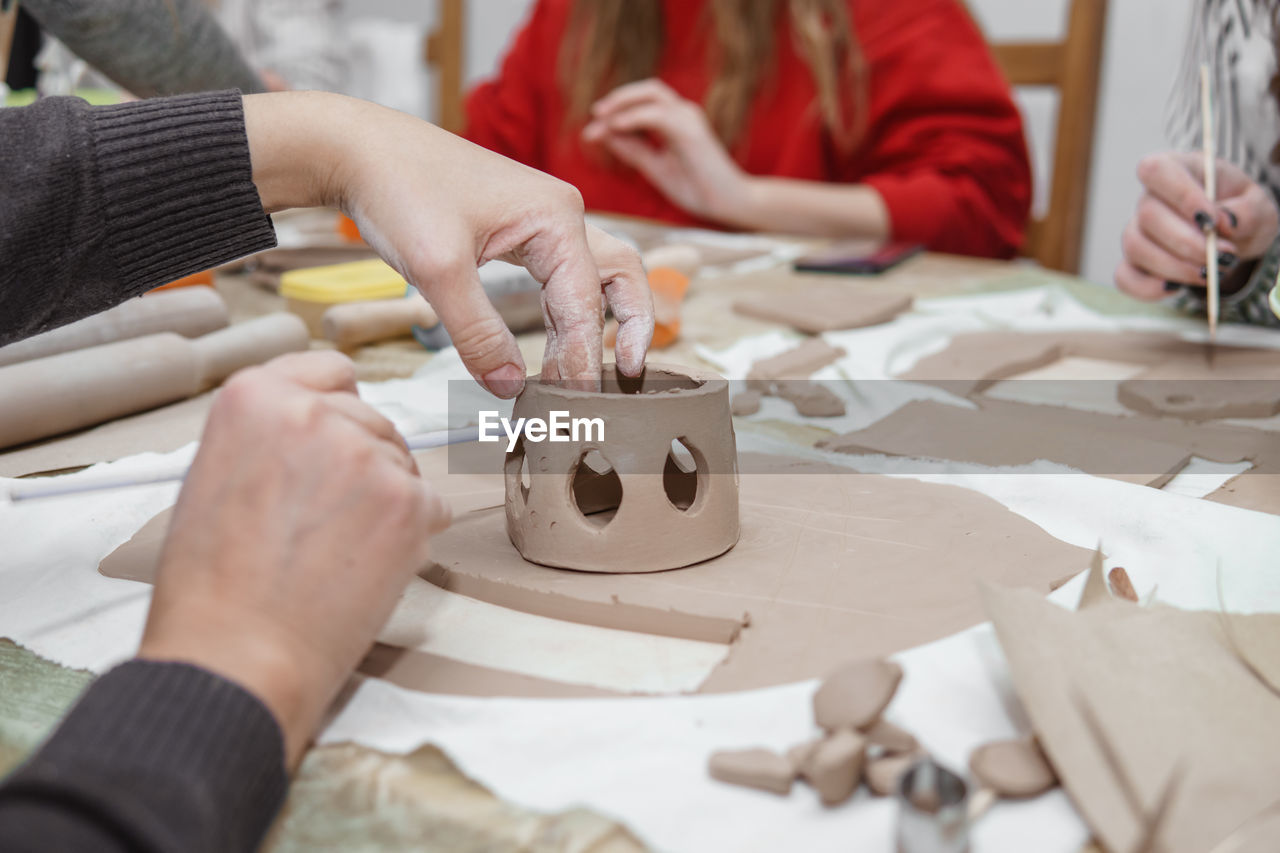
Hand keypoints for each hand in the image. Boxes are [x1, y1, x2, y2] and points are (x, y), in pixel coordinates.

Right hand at [138, 352, 451, 766]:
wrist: (237, 653)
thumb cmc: (214, 583)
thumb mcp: (217, 473)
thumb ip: (270, 435)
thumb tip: (319, 428)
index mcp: (255, 396)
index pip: (331, 372)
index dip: (337, 410)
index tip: (333, 441)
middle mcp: (314, 412)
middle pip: (373, 420)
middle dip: (362, 463)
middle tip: (325, 523)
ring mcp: (366, 455)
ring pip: (403, 463)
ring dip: (387, 500)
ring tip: (337, 552)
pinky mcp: (409, 501)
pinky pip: (432, 505)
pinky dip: (411, 536)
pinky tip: (367, 567)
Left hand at [243, 92, 653, 394]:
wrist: (360, 151)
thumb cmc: (399, 191)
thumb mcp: (437, 271)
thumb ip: (477, 334)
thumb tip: (510, 388)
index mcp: (555, 216)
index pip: (585, 302)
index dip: (582, 358)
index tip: (574, 402)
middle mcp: (561, 214)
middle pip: (621, 278)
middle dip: (632, 328)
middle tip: (628, 379)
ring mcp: (543, 219)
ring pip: (596, 277)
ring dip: (598, 324)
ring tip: (590, 375)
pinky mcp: (520, 229)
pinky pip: (561, 276)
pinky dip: (567, 313)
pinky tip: (556, 346)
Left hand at [582, 79, 750, 222]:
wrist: (729, 204)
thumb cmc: (697, 188)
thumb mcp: (655, 167)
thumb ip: (633, 150)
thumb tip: (606, 135)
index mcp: (675, 122)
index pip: (641, 106)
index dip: (614, 113)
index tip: (591, 132)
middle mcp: (683, 114)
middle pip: (647, 90)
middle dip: (618, 97)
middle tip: (596, 113)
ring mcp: (688, 119)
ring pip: (651, 94)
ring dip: (623, 102)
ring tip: (602, 116)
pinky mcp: (691, 130)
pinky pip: (658, 114)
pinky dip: (635, 116)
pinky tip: (617, 126)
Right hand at [1115, 151, 1278, 300]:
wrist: (1234, 241)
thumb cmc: (1241, 213)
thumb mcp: (1259, 206)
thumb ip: (1247, 211)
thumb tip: (1223, 222)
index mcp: (1178, 169)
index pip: (1156, 170)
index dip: (1180, 195)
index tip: (1210, 221)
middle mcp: (1149, 199)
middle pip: (1148, 216)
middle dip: (1187, 243)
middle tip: (1224, 256)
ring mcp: (1137, 232)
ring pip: (1136, 247)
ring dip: (1175, 267)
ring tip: (1210, 273)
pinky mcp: (1133, 263)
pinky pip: (1125, 278)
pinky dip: (1149, 288)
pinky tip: (1176, 287)